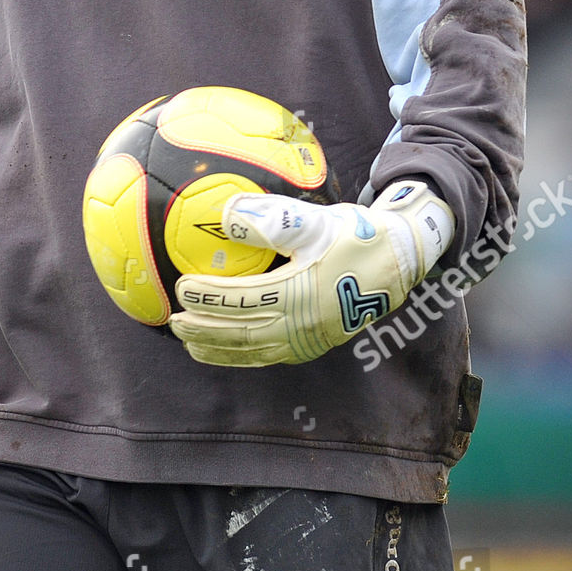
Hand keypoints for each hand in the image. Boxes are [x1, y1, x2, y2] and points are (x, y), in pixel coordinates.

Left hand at [168, 180, 453, 366]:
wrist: (398, 262)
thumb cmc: (354, 236)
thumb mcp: (315, 221)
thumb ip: (270, 219)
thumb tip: (226, 213)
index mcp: (300, 292)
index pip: (244, 298)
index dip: (211, 295)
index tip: (182, 287)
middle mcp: (301, 323)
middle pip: (242, 331)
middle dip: (204, 328)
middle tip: (173, 321)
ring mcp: (307, 340)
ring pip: (252, 350)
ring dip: (216, 348)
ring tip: (186, 342)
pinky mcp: (312, 346)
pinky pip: (268, 357)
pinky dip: (240, 356)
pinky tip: (221, 351)